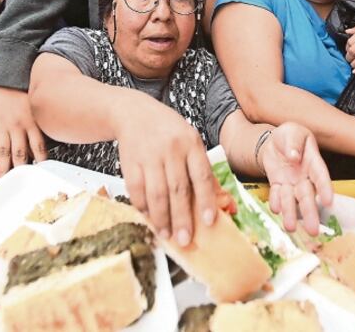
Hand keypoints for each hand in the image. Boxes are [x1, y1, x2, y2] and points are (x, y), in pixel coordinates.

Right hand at [0, 86, 46, 175]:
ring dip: (4, 168)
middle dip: (21, 170)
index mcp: (32, 122)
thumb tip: (44, 146)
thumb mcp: (37, 108)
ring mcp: (3, 126)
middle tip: (22, 183)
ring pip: (4, 152)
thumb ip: (41, 126)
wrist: (6, 79)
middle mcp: (17, 126)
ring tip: (4, 181)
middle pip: (20, 153)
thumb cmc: (25, 94)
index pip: (38, 146)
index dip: (41, 161)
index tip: (42, 173)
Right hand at [116, 103, 216, 246]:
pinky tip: (149, 218)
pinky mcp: (130, 162)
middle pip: (178, 189)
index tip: (209, 222)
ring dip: (161, 218)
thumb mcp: (191, 143)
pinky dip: (143, 207)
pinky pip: (136, 190)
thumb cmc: (169, 132)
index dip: (206, 200)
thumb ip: (204, 172)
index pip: (201, 176)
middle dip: (182, 218)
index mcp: (191, 144)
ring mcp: (149, 155)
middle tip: (185, 240)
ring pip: (157, 193)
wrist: (134, 113)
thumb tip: (224, 203)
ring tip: (166, 234)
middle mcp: (171, 149)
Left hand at [261, 123, 333, 233]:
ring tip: (290, 228)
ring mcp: (291, 182)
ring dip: (291, 214)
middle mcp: (304, 176)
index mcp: (313, 161)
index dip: (325, 188)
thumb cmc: (289, 135)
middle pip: (307, 195)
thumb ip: (294, 142)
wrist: (275, 141)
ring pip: (292, 200)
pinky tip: (276, 210)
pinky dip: (276, 202)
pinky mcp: (279, 185)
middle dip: (310, 212)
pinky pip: (277, 195)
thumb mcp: (292, 131)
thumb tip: (293, 156)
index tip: (328, 202)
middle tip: (314, 230)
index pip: (320, 176)